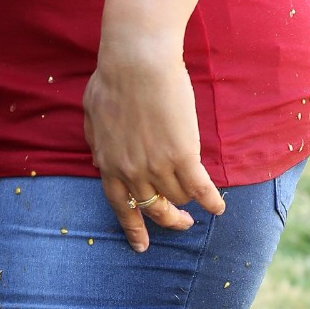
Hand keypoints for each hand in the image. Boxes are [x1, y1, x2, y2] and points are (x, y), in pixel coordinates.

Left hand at [83, 48, 225, 251]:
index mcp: (108, 162)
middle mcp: (132, 171)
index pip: (120, 206)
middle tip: (181, 223)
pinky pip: (201, 189)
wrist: (136, 62)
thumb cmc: (112, 80)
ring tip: (198, 200)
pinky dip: (211, 202)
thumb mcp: (91, 116)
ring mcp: (158, 165)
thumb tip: (100, 163)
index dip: (133, 227)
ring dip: (189, 201)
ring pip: (179, 197)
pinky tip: (218, 207)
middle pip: (154, 208)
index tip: (141, 246)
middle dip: (169, 220)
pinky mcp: (183, 156)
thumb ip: (96, 144)